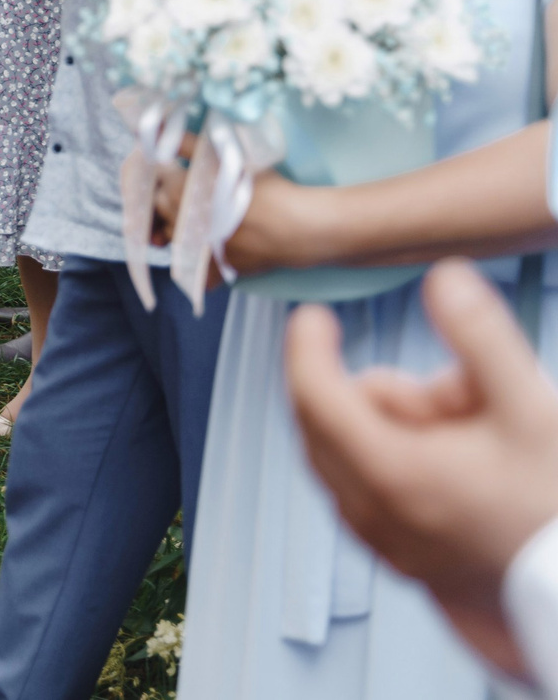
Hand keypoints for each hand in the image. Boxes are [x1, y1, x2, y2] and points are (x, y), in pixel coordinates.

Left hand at [288, 260, 557, 679]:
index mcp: (390, 473)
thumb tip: (444, 278)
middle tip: (459, 392)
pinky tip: (466, 457)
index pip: (314, 395)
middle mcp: (373, 514)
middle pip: (329, 425)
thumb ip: (483, 338)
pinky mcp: (404, 560)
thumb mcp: (532, 410)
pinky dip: (401, 462)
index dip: (307, 347)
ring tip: (479, 428)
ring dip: (400, 429)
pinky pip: (373, 492)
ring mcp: (384, 543)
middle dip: (383, 393)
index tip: (315, 316)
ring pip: (354, 458)